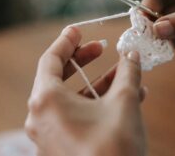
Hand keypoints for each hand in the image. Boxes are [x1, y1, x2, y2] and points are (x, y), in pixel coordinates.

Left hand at [25, 27, 146, 155]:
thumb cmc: (114, 149)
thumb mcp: (125, 102)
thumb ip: (128, 73)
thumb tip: (133, 56)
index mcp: (46, 101)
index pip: (50, 59)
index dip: (66, 41)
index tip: (78, 30)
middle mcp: (41, 117)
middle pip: (59, 77)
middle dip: (83, 61)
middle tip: (101, 48)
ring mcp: (49, 134)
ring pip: (72, 98)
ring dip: (98, 84)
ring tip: (123, 74)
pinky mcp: (61, 146)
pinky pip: (76, 116)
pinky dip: (96, 104)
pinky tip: (123, 97)